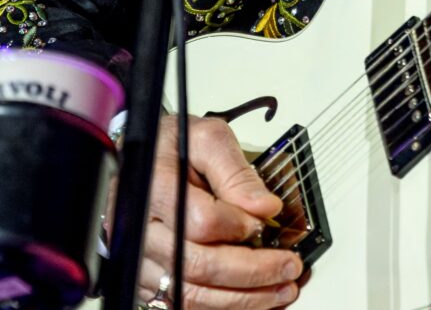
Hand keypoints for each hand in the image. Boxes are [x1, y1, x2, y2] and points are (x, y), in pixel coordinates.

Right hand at [137, 115, 302, 307]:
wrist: (142, 160)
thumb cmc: (172, 147)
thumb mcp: (207, 138)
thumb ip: (235, 171)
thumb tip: (265, 207)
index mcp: (155, 187)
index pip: (200, 221)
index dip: (238, 226)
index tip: (263, 223)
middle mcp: (141, 229)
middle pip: (197, 265)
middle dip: (252, 272)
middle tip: (289, 267)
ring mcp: (141, 258)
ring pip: (189, 294)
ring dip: (241, 300)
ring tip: (281, 290)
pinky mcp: (147, 278)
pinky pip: (182, 304)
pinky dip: (222, 307)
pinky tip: (253, 300)